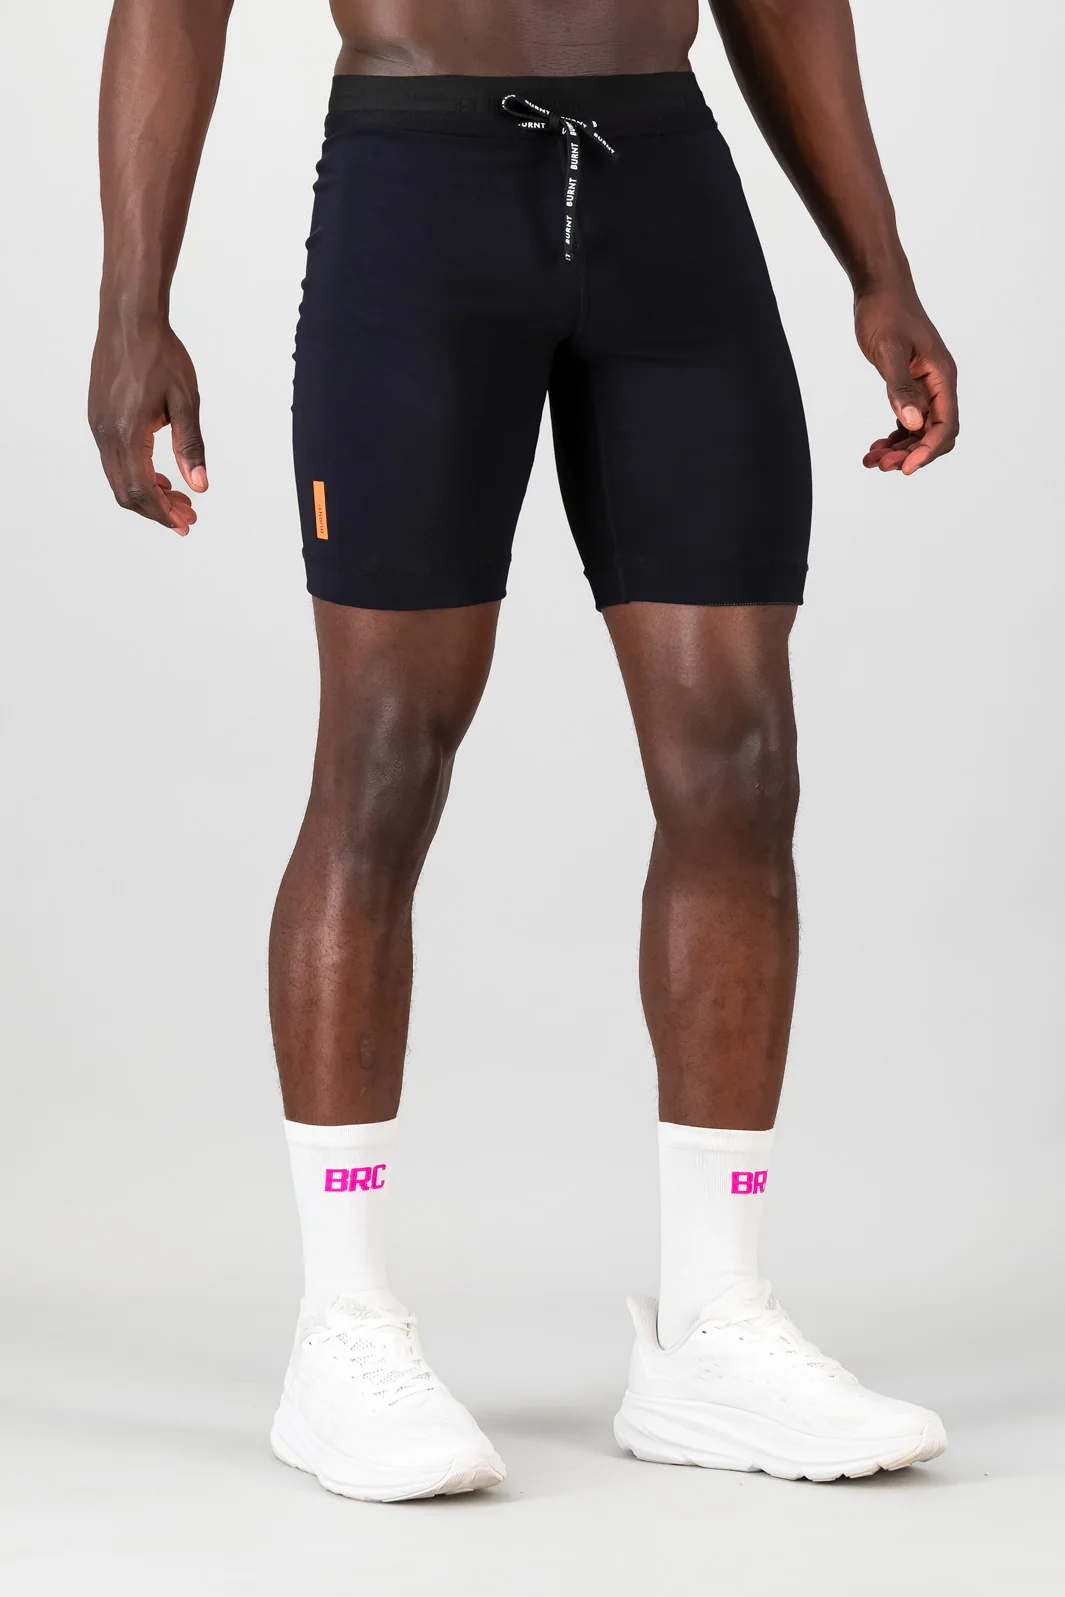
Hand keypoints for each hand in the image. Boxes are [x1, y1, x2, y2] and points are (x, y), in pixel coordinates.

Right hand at [89, 317, 206, 533]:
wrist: (130, 319)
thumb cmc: (161, 354)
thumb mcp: (186, 401)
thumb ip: (191, 446)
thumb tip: (199, 486)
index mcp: (127, 432)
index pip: (142, 490)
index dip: (164, 513)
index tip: (185, 525)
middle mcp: (106, 433)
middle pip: (126, 491)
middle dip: (157, 510)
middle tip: (187, 517)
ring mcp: (98, 426)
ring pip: (118, 478)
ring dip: (147, 493)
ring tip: (179, 498)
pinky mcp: (98, 418)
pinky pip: (114, 460)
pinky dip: (136, 475)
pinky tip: (160, 474)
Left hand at [855, 287, 957, 474]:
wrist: (879, 288)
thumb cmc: (885, 313)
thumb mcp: (889, 351)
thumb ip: (900, 388)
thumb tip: (914, 424)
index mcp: (941, 376)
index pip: (945, 424)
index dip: (928, 450)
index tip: (904, 468)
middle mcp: (938, 384)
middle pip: (936, 433)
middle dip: (911, 453)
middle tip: (881, 464)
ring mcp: (925, 386)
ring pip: (921, 430)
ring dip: (900, 449)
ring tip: (872, 459)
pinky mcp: (910, 385)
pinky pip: (909, 420)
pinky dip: (895, 436)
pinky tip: (876, 445)